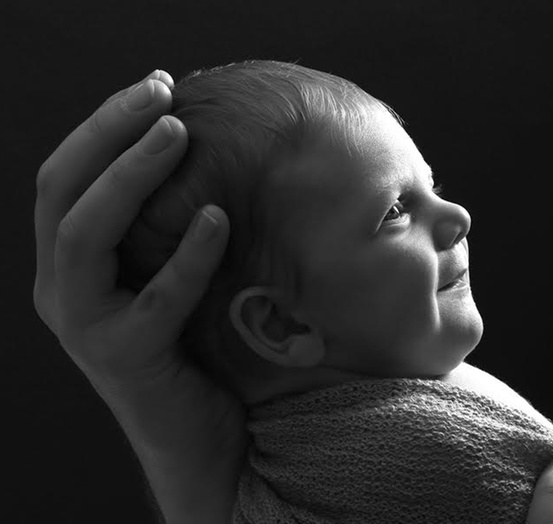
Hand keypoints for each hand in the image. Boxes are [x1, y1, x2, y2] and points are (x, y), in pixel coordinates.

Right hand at [33, 70, 243, 523]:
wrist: (202, 439)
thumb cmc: (194, 349)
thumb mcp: (168, 276)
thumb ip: (163, 229)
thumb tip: (202, 152)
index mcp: (69, 265)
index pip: (66, 178)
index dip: (102, 126)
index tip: (156, 85)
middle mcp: (61, 291)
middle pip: (60, 191)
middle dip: (106, 132)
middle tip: (160, 91)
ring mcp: (85, 328)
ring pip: (83, 234)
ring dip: (129, 176)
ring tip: (178, 132)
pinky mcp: (125, 360)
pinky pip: (153, 299)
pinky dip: (185, 255)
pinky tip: (216, 217)